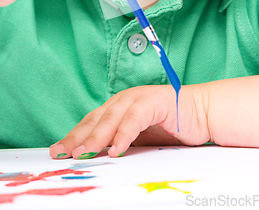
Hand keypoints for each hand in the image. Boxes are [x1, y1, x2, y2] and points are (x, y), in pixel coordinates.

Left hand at [49, 84, 211, 158]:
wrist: (200, 113)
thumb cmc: (170, 127)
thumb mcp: (139, 139)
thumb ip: (120, 143)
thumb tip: (95, 160)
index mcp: (118, 107)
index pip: (91, 122)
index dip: (74, 136)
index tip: (58, 151)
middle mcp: (124, 99)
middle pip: (96, 119)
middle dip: (78, 137)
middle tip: (63, 153)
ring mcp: (138, 98)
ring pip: (112, 118)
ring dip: (97, 137)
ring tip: (84, 153)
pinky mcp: (154, 101)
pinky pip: (134, 119)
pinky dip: (124, 134)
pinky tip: (116, 149)